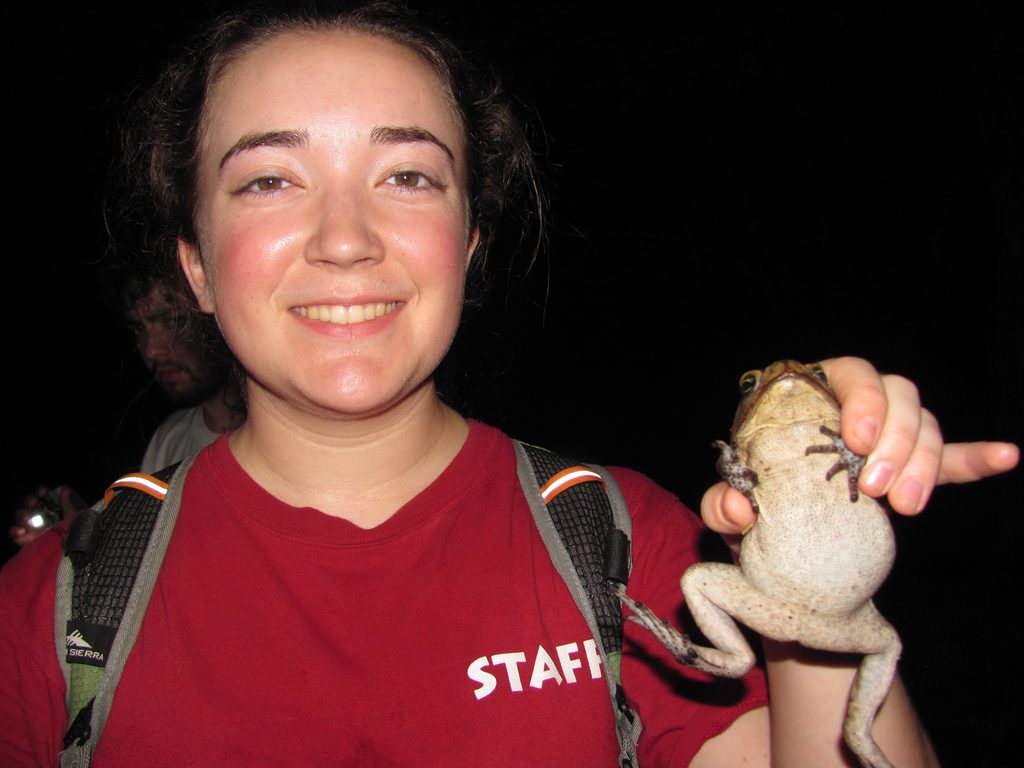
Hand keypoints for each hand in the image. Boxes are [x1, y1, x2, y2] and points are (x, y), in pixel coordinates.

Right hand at [8, 485, 84, 546]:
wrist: (73, 552)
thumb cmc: (75, 533)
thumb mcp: (73, 517)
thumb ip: (67, 504)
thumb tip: (65, 489)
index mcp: (52, 509)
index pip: (43, 497)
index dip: (41, 492)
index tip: (43, 492)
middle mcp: (41, 517)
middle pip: (30, 506)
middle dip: (30, 501)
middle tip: (34, 502)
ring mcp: (33, 529)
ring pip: (21, 518)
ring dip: (22, 515)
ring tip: (27, 517)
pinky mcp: (27, 541)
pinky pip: (16, 535)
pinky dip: (16, 532)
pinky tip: (21, 531)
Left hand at [701, 356, 1019, 535]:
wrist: (769, 537)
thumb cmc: (748, 503)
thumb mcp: (725, 504)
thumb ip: (720, 503)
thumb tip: (737, 506)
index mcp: (805, 398)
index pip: (842, 372)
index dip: (861, 398)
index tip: (858, 440)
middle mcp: (852, 406)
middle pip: (896, 392)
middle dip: (896, 438)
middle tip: (876, 488)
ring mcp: (887, 434)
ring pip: (923, 421)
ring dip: (923, 460)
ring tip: (905, 507)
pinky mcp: (910, 467)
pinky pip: (951, 456)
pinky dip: (976, 457)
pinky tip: (1006, 456)